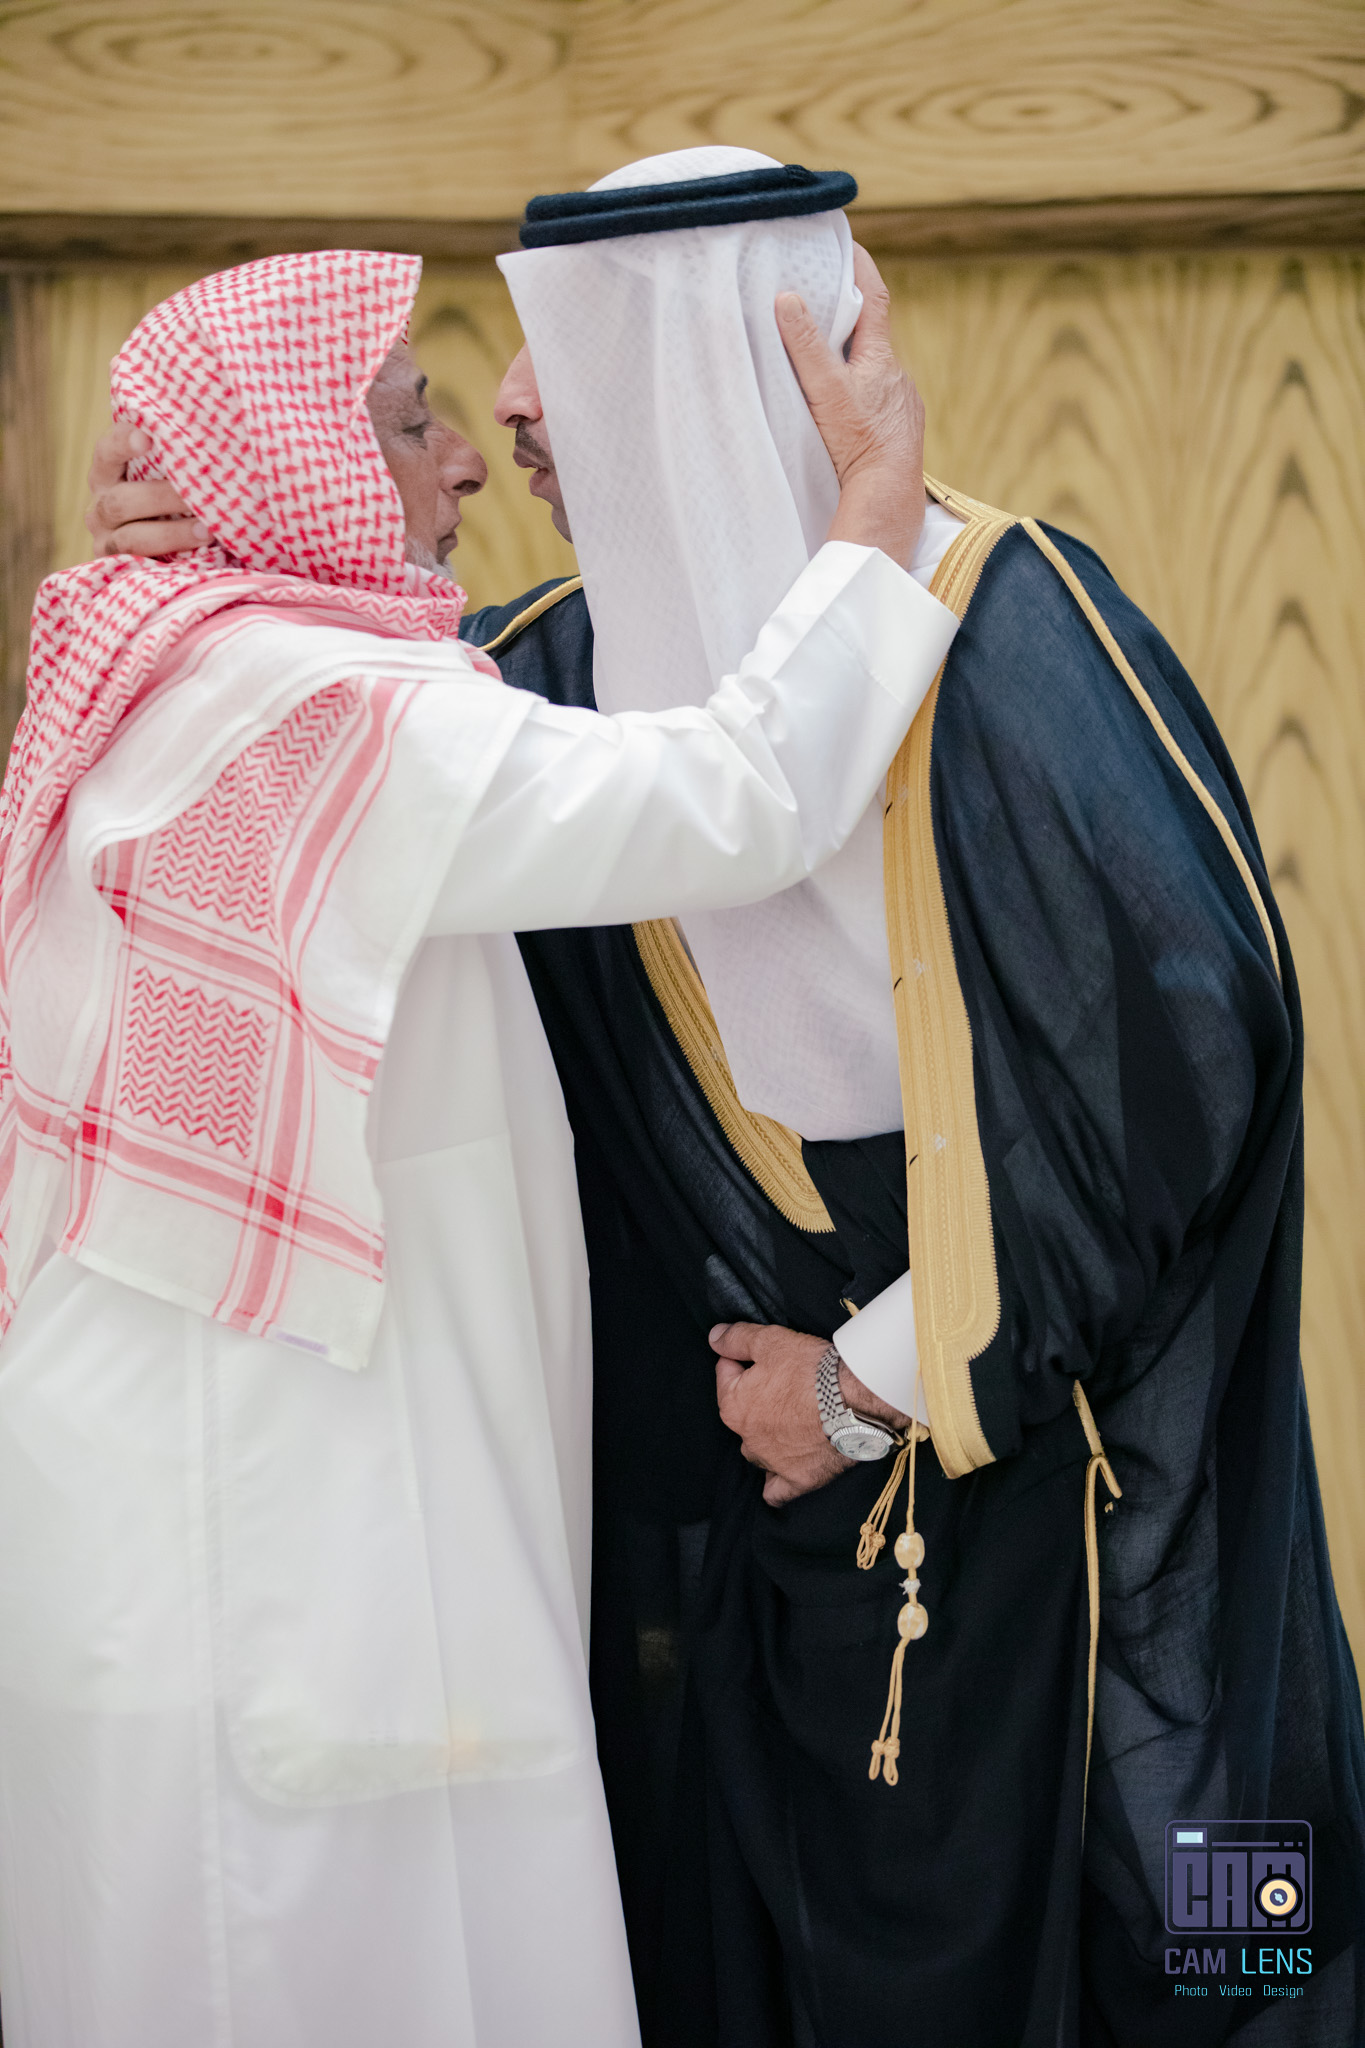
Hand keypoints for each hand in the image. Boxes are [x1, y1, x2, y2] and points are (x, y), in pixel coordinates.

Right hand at [85, 422, 207, 557]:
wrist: (170, 552)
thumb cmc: (176, 499)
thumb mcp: (169, 475)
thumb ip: (177, 458)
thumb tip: (213, 435)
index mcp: (108, 473)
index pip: (108, 451)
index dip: (124, 443)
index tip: (148, 438)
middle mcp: (101, 505)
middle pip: (121, 501)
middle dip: (162, 498)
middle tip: (200, 495)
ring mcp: (107, 540)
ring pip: (132, 538)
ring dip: (173, 534)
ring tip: (208, 531)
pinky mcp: (120, 569)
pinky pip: (141, 567)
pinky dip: (170, 559)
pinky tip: (198, 556)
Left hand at [711, 1320, 908, 1506]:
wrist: (856, 1400)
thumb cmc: (810, 1369)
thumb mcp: (770, 1340)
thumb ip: (736, 1339)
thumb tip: (714, 1338)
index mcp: (733, 1406)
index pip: (726, 1375)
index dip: (745, 1360)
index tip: (768, 1356)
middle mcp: (746, 1439)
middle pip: (742, 1413)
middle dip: (755, 1399)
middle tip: (787, 1383)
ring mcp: (772, 1463)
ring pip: (757, 1451)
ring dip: (766, 1437)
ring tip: (792, 1420)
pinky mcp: (798, 1480)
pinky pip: (777, 1490)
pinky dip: (776, 1481)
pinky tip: (781, 1472)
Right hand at [775, 244, 924, 569]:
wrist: (888, 497)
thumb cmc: (859, 443)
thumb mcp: (825, 390)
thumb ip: (805, 346)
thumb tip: (787, 298)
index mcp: (880, 357)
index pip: (874, 296)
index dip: (861, 266)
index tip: (847, 244)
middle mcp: (897, 376)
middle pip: (873, 335)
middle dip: (850, 318)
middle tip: (824, 301)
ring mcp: (901, 405)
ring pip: (876, 372)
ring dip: (854, 363)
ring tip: (826, 363)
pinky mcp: (900, 433)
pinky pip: (879, 402)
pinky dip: (861, 395)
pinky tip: (846, 411)